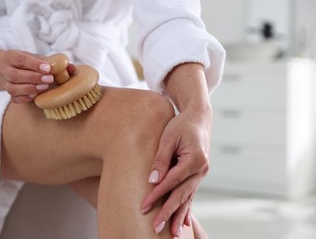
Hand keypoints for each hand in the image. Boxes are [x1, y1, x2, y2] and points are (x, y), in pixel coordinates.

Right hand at [0, 50, 75, 102]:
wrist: (12, 68)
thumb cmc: (30, 63)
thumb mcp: (39, 58)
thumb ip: (56, 62)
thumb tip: (72, 68)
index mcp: (12, 56)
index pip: (20, 59)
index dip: (34, 64)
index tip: (48, 68)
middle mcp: (5, 69)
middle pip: (14, 75)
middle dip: (33, 78)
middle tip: (49, 79)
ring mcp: (5, 83)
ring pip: (12, 88)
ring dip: (29, 89)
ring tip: (44, 88)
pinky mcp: (9, 94)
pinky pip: (13, 99)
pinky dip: (24, 98)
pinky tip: (35, 96)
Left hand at [141, 105, 210, 236]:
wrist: (199, 119)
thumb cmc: (182, 125)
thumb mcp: (168, 137)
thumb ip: (161, 159)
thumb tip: (153, 180)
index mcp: (195, 159)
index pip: (172, 181)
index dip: (157, 194)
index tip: (144, 206)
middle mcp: (201, 170)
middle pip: (182, 195)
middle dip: (168, 212)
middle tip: (155, 227)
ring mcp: (202, 174)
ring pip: (188, 198)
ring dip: (179, 216)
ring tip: (172, 233)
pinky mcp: (198, 175)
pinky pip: (191, 194)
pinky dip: (187, 209)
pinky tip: (185, 223)